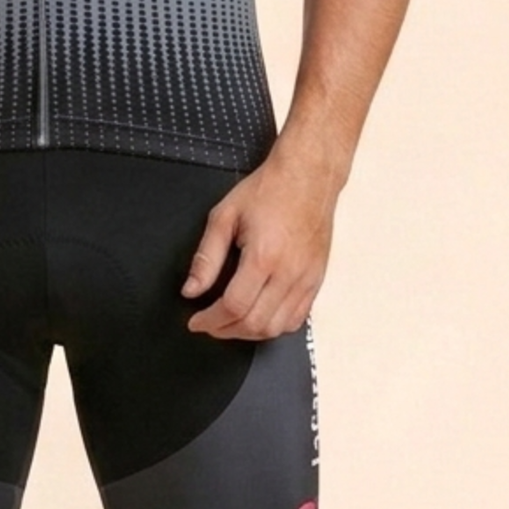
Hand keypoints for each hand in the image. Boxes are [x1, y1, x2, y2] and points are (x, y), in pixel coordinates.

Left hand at [181, 150, 339, 339]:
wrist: (307, 176)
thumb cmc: (269, 190)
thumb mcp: (224, 216)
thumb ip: (206, 257)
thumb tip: (191, 289)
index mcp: (264, 256)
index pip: (234, 306)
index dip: (210, 320)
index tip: (196, 321)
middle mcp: (289, 272)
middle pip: (256, 323)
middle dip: (226, 331)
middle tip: (209, 324)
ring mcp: (307, 279)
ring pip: (278, 327)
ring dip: (249, 333)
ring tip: (230, 324)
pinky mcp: (317, 279)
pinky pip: (297, 318)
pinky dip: (275, 326)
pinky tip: (259, 318)